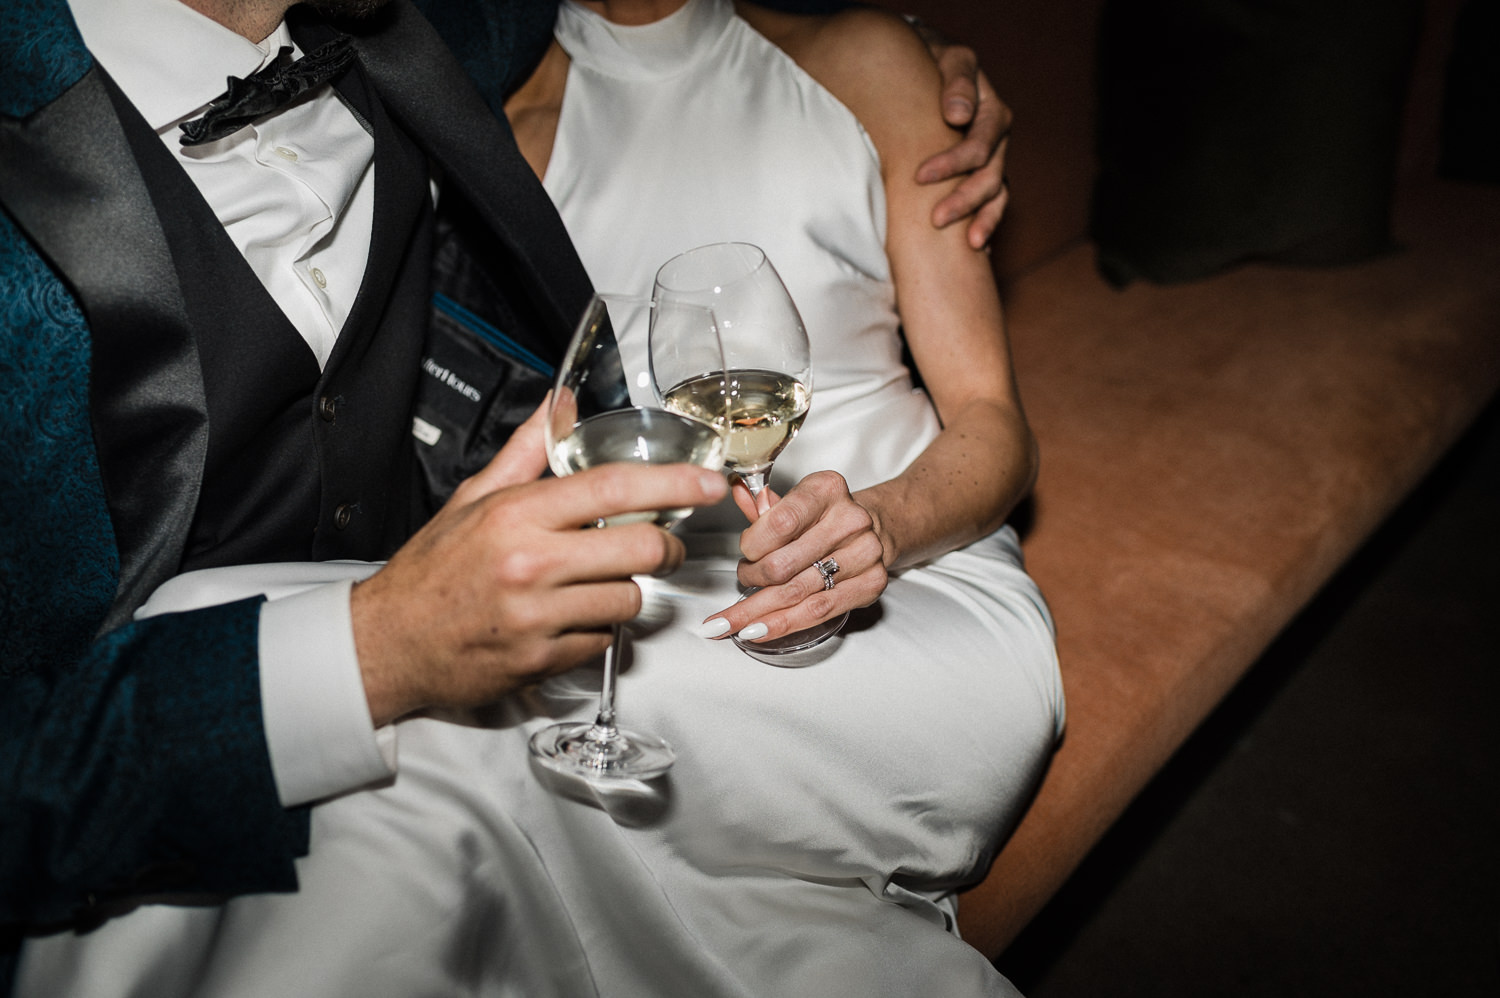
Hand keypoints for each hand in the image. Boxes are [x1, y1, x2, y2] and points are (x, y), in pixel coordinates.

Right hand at [352, 403, 727, 724]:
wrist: (387, 643)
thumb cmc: (432, 571)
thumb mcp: (473, 500)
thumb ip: (526, 452)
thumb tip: (560, 405)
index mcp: (516, 515)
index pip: (614, 488)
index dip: (673, 484)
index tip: (707, 483)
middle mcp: (530, 564)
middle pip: (642, 548)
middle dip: (667, 546)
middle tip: (664, 544)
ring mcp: (537, 617)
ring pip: (630, 599)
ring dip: (628, 590)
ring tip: (601, 583)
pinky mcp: (541, 661)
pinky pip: (603, 641)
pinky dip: (599, 629)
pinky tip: (572, 617)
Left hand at [702, 471, 887, 642]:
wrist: (873, 526)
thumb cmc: (825, 515)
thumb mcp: (795, 501)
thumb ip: (764, 506)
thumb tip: (738, 493)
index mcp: (826, 490)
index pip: (780, 523)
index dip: (752, 546)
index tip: (743, 555)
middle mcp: (850, 520)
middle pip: (785, 564)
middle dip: (752, 580)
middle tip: (740, 583)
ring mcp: (865, 553)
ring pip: (798, 593)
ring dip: (759, 613)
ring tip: (733, 624)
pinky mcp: (872, 583)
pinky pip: (820, 612)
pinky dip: (784, 624)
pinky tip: (760, 631)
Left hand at [911, 30, 1012, 248]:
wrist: (928, 70)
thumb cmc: (934, 63)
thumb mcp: (948, 60)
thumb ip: (956, 82)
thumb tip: (956, 116)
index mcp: (992, 114)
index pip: (979, 146)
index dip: (952, 164)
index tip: (919, 177)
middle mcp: (998, 142)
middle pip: (989, 178)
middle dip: (964, 201)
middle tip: (935, 220)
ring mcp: (992, 163)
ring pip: (996, 197)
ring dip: (983, 221)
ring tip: (970, 246)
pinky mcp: (981, 178)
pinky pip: (990, 207)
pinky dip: (986, 227)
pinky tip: (975, 251)